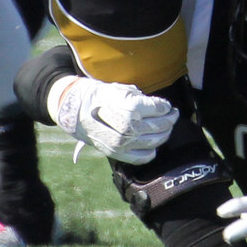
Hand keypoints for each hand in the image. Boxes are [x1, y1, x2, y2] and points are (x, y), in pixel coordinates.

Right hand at [50, 75, 178, 164]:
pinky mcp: (117, 153)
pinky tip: (153, 145)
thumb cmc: (98, 96)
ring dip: (164, 134)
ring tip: (166, 127)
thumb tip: (157, 106)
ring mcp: (122, 143)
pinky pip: (141, 157)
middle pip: (159, 126)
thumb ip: (140, 98)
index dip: (165, 107)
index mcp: (129, 108)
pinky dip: (151, 152)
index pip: (158, 109)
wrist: (74, 110)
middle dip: (170, 120)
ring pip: (154, 142)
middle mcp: (128, 127)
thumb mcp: (119, 89)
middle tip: (173, 114)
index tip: (167, 106)